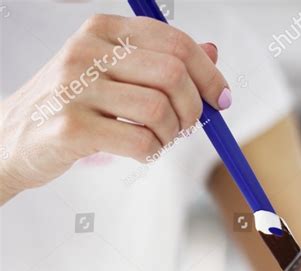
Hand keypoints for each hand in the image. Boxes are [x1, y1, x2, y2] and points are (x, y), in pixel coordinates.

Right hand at [0, 14, 229, 202]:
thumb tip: (212, 53)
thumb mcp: (111, 72)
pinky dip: (152, 153)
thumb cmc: (70, 106)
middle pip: (173, 75)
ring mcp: (77, 88)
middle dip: (193, 109)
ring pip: (159, 111)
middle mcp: (88, 51)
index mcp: (103, 30)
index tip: (221, 100)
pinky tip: (141, 153)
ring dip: (170, 135)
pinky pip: (139, 142)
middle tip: (185, 128)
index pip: (175, 43)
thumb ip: (158, 61)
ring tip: (157, 141)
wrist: (11, 139)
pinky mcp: (73, 128)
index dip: (208, 75)